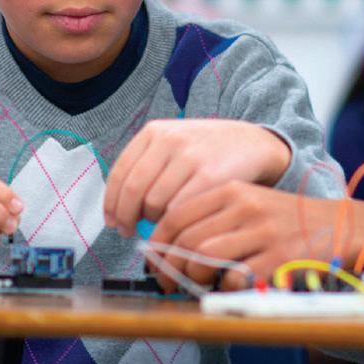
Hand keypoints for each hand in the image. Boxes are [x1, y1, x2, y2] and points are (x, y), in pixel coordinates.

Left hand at [104, 120, 290, 237]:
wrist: (251, 143)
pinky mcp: (210, 177)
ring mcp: (190, 158)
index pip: (120, 172)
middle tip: (129, 232)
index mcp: (155, 131)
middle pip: (133, 191)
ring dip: (152, 222)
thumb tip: (116, 209)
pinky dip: (174, 224)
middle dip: (126, 218)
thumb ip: (146, 166)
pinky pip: (180, 210)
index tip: (112, 221)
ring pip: (154, 203)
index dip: (111, 202)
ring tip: (160, 225)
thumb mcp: (173, 143)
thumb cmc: (207, 150)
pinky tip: (178, 226)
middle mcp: (170, 140)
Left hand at [147, 181, 354, 291]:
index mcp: (233, 190)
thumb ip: (215, 218)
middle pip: (187, 239)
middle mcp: (246, 206)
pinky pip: (238, 278)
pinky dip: (227, 289)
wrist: (341, 226)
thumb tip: (171, 245)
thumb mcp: (251, 204)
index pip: (178, 214)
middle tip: (170, 283)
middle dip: (171, 268)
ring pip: (205, 257)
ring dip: (194, 279)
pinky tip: (232, 288)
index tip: (154, 261)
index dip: (158, 243)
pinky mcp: (281, 259)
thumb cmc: (287, 220)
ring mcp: (264, 232)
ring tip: (198, 286)